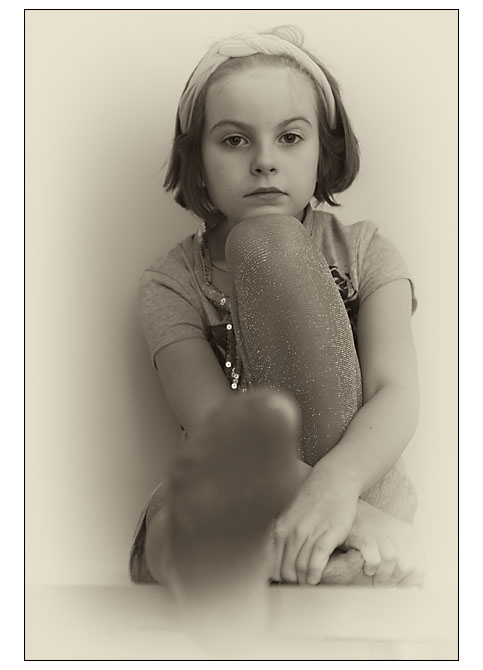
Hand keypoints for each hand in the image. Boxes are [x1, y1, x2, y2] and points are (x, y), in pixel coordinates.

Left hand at [271, 466, 358, 584]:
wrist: (334, 480)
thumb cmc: (314, 498)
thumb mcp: (292, 516)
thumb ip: (285, 536)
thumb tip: (278, 559)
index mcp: (281, 528)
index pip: (274, 563)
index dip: (279, 578)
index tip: (284, 585)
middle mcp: (293, 530)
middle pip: (287, 569)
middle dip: (292, 583)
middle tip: (299, 588)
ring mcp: (310, 531)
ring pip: (301, 566)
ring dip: (304, 581)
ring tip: (309, 585)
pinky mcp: (329, 532)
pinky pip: (318, 558)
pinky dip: (315, 572)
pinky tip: (316, 578)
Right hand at [343, 499, 426, 586]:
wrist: (351, 514)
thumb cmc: (374, 534)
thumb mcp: (398, 544)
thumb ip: (412, 563)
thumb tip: (425, 586)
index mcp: (409, 535)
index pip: (420, 568)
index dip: (410, 582)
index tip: (399, 585)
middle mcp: (397, 531)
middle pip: (407, 566)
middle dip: (394, 580)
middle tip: (384, 582)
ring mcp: (380, 532)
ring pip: (391, 561)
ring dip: (381, 576)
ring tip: (374, 576)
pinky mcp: (363, 536)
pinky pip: (373, 559)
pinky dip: (370, 568)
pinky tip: (366, 567)